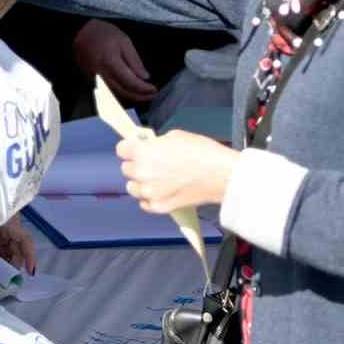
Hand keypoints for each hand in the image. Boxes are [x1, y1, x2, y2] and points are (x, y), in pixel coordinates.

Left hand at [0, 216, 37, 273]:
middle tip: (6, 278)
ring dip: (4, 255)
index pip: (25, 240)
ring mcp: (1, 219)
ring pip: (8, 241)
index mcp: (8, 220)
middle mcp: (9, 219)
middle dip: (14, 261)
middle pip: (16, 243)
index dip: (30, 257)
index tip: (30, 272)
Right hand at [74, 19, 156, 102]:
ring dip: (130, 97)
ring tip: (144, 95)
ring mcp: (94, 79)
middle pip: (122, 92)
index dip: (143, 88)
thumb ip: (134, 60)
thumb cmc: (103, 33)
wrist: (79, 32)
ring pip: (115, 95)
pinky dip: (121, 93)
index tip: (154, 89)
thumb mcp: (123, 40)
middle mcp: (101, 74)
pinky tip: (130, 91)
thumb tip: (145, 77)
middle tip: (152, 95)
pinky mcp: (91, 80)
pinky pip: (108, 91)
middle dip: (139, 96)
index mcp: (110, 62)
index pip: (129, 81)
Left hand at [117, 130, 236, 213]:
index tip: (135, 149)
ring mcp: (149, 192)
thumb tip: (150, 146)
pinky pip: (144, 203)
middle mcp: (142, 173)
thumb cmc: (203, 153)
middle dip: (137, 165)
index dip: (130, 148)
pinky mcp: (159, 207)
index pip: (121, 150)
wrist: (222, 175)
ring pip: (133, 187)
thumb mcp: (175, 136)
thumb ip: (156, 143)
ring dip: (141, 183)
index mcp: (143, 152)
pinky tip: (162, 191)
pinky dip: (150, 198)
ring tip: (157, 179)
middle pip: (126, 169)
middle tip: (152, 164)